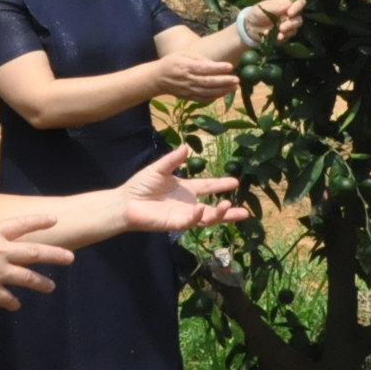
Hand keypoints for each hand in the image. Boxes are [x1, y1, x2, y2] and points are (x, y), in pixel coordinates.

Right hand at [0, 215, 72, 309]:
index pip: (21, 225)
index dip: (39, 222)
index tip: (54, 220)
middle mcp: (0, 252)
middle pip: (34, 253)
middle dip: (55, 255)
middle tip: (70, 258)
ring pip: (27, 278)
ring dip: (41, 283)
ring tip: (52, 287)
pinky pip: (7, 299)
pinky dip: (13, 303)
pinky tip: (16, 305)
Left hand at [120, 145, 250, 231]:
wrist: (125, 202)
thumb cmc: (140, 185)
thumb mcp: (158, 169)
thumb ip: (172, 160)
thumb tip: (186, 146)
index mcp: (186, 189)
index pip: (208, 186)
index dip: (221, 184)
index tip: (236, 182)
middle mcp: (188, 203)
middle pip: (213, 208)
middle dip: (228, 210)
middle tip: (245, 211)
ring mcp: (183, 214)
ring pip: (206, 218)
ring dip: (219, 215)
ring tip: (231, 209)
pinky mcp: (175, 223)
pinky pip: (190, 221)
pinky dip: (197, 216)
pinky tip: (203, 210)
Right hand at [152, 50, 237, 100]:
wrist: (158, 78)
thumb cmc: (172, 62)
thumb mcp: (183, 54)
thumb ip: (198, 58)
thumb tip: (214, 63)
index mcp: (186, 67)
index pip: (204, 68)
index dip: (217, 68)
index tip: (230, 66)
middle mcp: (188, 80)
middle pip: (208, 82)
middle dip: (224, 82)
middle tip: (236, 79)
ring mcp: (188, 90)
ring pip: (208, 92)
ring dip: (222, 91)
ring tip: (234, 87)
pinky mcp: (189, 97)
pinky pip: (204, 99)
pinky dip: (215, 97)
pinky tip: (224, 93)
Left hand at [246, 0, 306, 44]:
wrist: (249, 27)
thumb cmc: (257, 13)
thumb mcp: (264, 7)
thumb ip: (277, 6)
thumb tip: (290, 3)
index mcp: (286, 5)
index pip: (299, 2)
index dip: (298, 7)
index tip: (290, 13)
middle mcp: (289, 15)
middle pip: (299, 19)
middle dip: (292, 24)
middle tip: (281, 27)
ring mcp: (287, 26)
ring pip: (295, 29)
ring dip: (287, 32)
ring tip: (278, 33)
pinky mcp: (283, 35)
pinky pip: (288, 37)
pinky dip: (282, 38)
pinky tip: (274, 37)